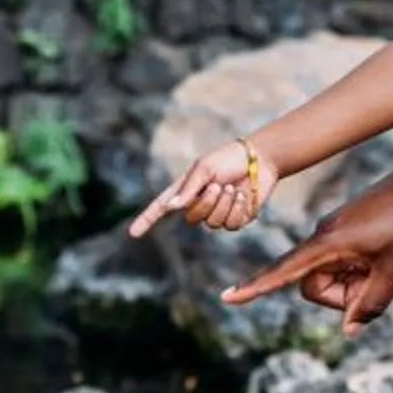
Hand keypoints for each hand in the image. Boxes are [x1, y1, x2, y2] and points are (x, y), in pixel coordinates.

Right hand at [130, 138, 277, 237]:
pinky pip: (231, 225)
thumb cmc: (229, 159)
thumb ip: (188, 189)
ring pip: (213, 224)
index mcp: (186, 190)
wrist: (259, 160)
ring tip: (231, 187)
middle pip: (192, 219)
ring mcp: (217, 214)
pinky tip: (243, 195)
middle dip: (206, 202)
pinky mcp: (236, 220)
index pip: (161, 209)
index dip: (147, 220)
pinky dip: (237, 209)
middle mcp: (199, 205)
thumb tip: (170, 208)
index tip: (132, 233)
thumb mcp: (205, 168)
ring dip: (223, 204)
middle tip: (218, 185)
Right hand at [218, 161, 392, 331]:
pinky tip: (387, 254)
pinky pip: (342, 260)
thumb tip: (349, 330)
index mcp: (330, 244)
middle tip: (378, 282)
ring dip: (353, 282)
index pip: (284, 272)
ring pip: (330, 274)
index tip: (228, 298)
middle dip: (339, 296)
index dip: (257, 289)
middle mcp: (325, 236)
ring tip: (388, 263)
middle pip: (312, 284)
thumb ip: (371, 304)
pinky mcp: (347, 229)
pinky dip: (359, 269)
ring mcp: (335, 231)